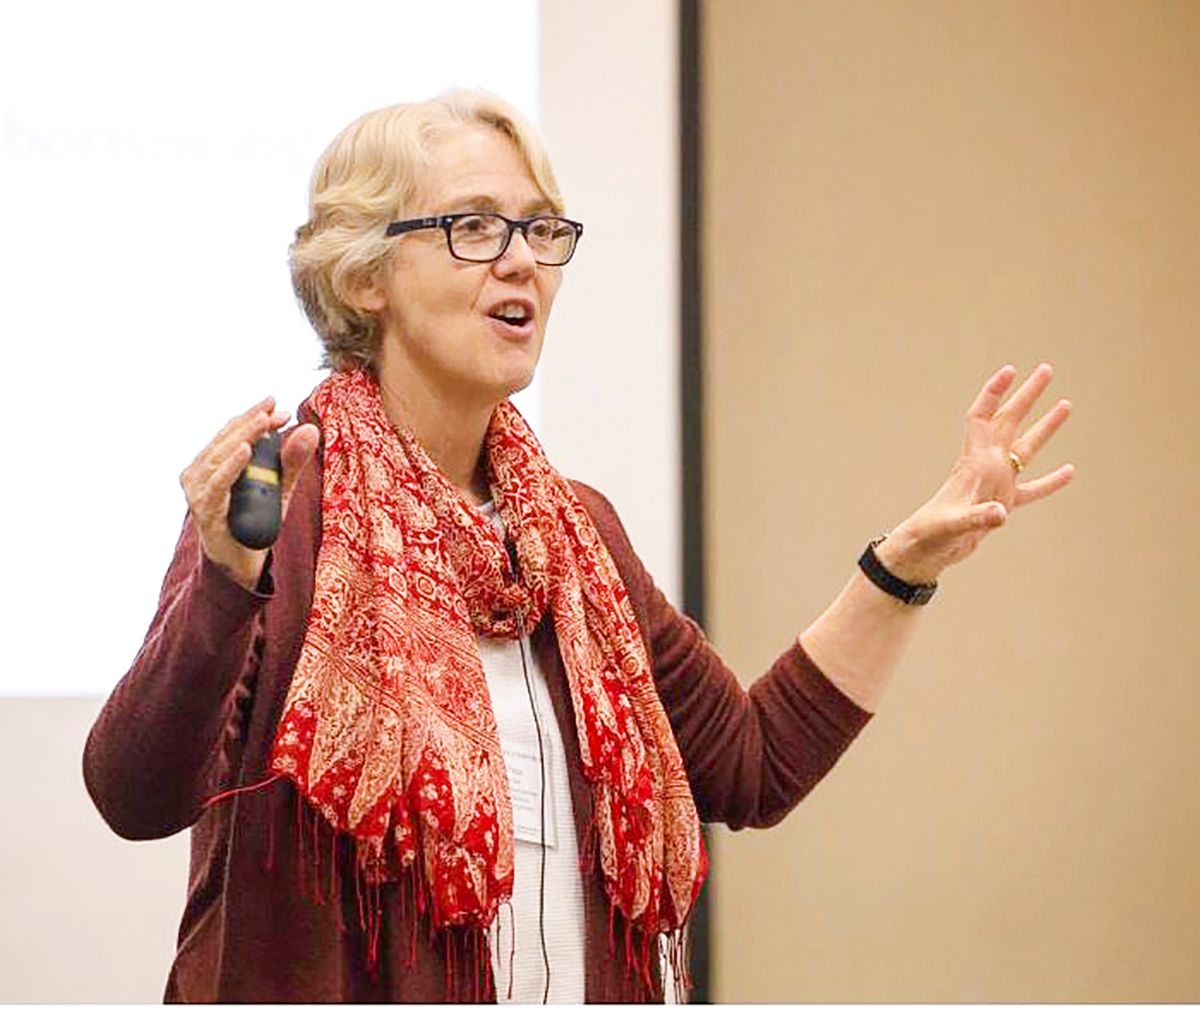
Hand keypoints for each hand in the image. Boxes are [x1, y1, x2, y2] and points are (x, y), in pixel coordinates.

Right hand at [179, 396, 319, 590]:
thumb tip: (309, 428)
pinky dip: (232, 466)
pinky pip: (218, 484)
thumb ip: (291, 460)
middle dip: (253, 422)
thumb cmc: (254, 519)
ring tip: (263, 421)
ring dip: (243, 436)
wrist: (242, 562)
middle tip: (275, 409)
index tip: (277, 404)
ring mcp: (199, 492)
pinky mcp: (205, 511)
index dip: (253, 416)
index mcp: (212, 463)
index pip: (231, 432)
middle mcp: (200, 474)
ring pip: (220, 456)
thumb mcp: (280, 487)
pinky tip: (247, 449)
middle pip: (226, 440)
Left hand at [875, 363, 1074, 585]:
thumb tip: (1001, 513)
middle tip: (1047, 369)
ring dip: (1045, 427)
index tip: (1011, 370)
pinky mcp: (1001, 504)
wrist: (924, 551)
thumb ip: (977, 518)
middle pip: (1009, 422)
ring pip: (1026, 448)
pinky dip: (1050, 481)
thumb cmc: (931, 535)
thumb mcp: (953, 525)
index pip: (982, 418)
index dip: (994, 393)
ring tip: (1066, 404)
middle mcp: (986, 467)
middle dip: (1028, 396)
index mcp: (974, 463)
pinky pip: (1032, 488)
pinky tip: (1069, 470)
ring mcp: (995, 484)